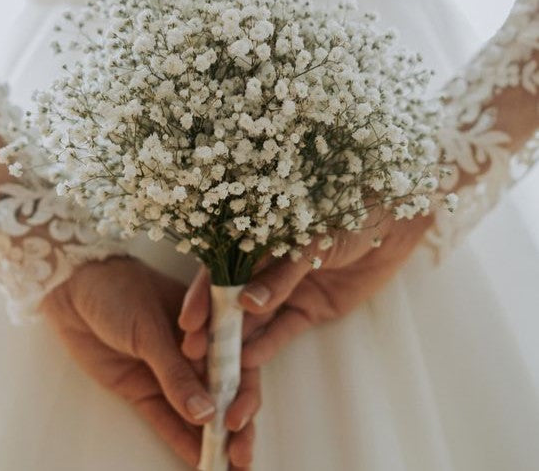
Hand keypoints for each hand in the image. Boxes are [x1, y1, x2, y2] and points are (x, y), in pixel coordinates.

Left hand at [41, 256, 260, 468]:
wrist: (74, 290)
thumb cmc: (121, 292)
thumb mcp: (151, 328)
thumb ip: (176, 372)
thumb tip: (207, 414)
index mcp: (208, 324)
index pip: (237, 361)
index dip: (245, 391)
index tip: (241, 420)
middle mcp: (195, 352)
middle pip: (223, 392)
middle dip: (236, 426)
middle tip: (241, 459)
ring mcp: (168, 373)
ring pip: (197, 411)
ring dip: (213, 441)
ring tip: (229, 470)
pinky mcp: (142, 389)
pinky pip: (165, 419)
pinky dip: (181, 441)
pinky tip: (198, 462)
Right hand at [180, 214, 432, 368]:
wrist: (394, 224)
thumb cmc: (350, 216)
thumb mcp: (312, 239)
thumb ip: (281, 272)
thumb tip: (246, 301)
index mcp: (260, 242)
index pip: (223, 271)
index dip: (204, 295)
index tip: (189, 322)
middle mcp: (267, 268)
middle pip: (234, 301)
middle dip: (214, 327)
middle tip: (194, 354)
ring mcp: (287, 291)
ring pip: (256, 322)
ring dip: (238, 344)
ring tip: (219, 368)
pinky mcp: (309, 310)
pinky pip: (283, 331)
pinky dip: (268, 345)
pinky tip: (251, 360)